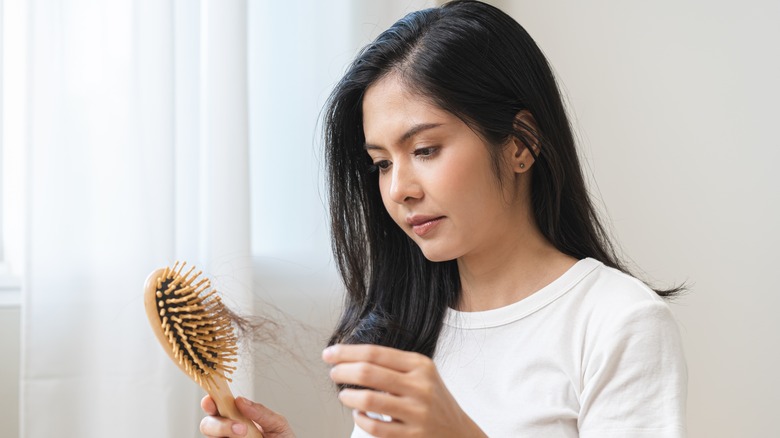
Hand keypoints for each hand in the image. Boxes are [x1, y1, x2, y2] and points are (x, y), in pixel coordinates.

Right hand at [199, 395, 294, 437]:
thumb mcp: (277, 423)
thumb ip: (260, 412)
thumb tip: (241, 400)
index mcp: (238, 416)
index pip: (218, 406)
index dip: (210, 402)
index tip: (211, 400)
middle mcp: (228, 430)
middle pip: (208, 424)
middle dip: (219, 424)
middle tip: (240, 428)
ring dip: (224, 432)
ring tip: (245, 436)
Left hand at [323, 344, 486, 437]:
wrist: (458, 432)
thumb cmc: (433, 400)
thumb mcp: (422, 374)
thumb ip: (393, 365)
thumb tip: (350, 357)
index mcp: (420, 365)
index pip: (375, 353)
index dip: (347, 352)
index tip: (329, 353)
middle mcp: (420, 386)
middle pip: (368, 373)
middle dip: (342, 371)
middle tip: (333, 373)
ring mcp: (416, 412)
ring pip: (368, 400)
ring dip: (348, 397)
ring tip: (344, 395)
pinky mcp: (411, 435)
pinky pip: (374, 426)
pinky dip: (360, 419)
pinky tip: (358, 414)